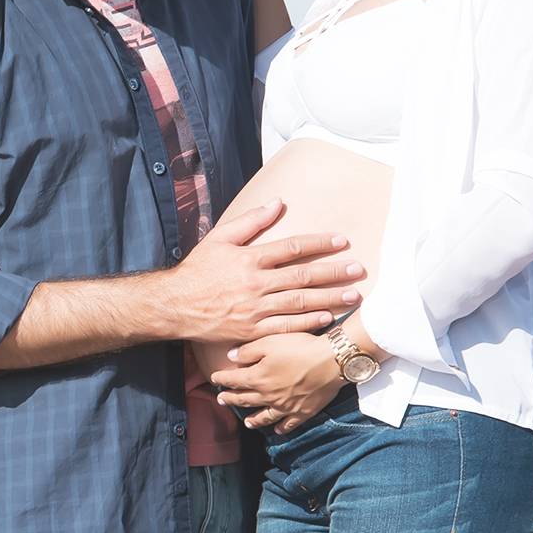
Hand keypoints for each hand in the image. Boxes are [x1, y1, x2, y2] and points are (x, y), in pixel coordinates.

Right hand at [167, 197, 362, 344]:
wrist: (175, 305)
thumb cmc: (198, 269)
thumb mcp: (220, 238)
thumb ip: (250, 220)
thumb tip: (277, 202)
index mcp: (249, 258)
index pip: (292, 247)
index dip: (319, 243)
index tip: (342, 241)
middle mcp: (255, 283)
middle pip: (302, 276)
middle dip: (333, 272)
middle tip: (358, 269)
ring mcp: (254, 308)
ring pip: (299, 302)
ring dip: (329, 298)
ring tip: (353, 295)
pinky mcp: (252, 329)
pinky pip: (285, 327)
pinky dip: (308, 322)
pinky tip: (327, 317)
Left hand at [212, 332, 344, 433]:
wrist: (331, 360)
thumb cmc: (300, 347)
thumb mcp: (269, 342)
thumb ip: (248, 351)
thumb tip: (230, 357)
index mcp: (258, 378)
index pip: (234, 381)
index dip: (222, 380)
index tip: (214, 379)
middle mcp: (269, 396)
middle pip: (245, 400)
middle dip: (231, 400)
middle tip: (221, 401)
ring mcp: (286, 407)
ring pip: (264, 416)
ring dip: (253, 420)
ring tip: (246, 422)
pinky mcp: (303, 411)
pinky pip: (289, 424)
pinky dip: (281, 428)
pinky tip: (277, 430)